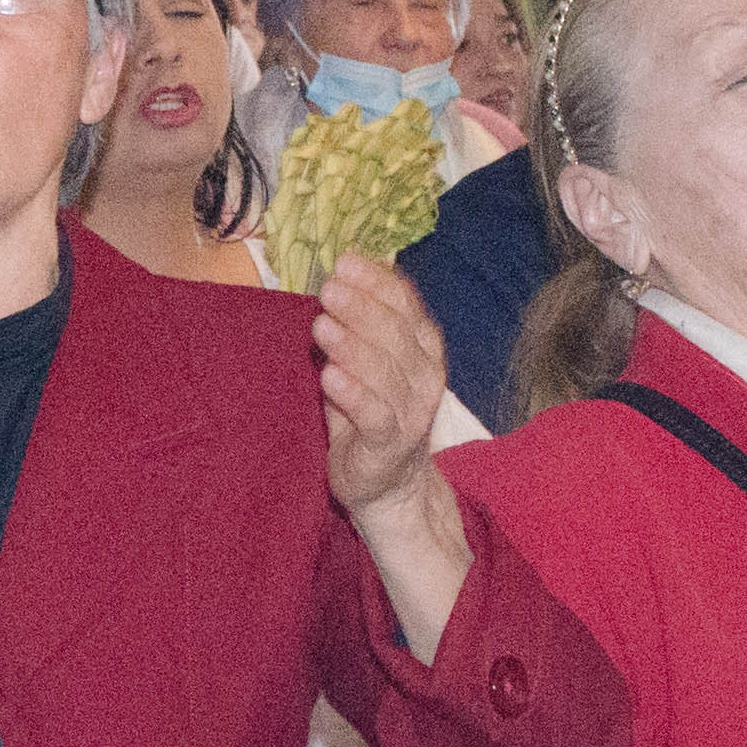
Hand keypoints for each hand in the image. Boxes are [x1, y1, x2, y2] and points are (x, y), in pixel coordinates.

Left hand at [314, 254, 445, 518]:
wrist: (387, 483)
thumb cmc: (369, 411)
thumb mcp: (367, 360)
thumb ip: (359, 322)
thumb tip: (337, 274)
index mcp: (423, 347)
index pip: (406, 305)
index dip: (377, 282)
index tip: (345, 262)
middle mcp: (425, 376)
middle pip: (396, 333)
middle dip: (361, 308)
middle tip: (329, 289)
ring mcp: (412, 411)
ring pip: (386, 372)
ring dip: (353, 346)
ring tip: (322, 326)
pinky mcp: (391, 443)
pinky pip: (375, 415)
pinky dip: (353, 394)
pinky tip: (329, 377)